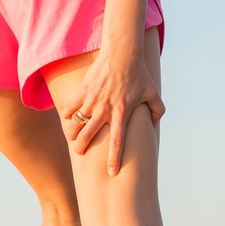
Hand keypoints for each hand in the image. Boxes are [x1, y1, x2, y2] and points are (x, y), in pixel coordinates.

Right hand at [60, 46, 164, 175]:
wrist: (122, 53)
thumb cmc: (139, 73)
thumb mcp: (153, 92)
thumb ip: (157, 110)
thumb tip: (156, 123)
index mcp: (122, 113)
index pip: (118, 142)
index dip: (114, 159)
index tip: (111, 173)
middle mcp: (105, 109)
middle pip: (88, 136)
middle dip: (81, 148)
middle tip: (80, 152)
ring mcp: (92, 100)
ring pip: (75, 124)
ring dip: (72, 134)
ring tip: (73, 137)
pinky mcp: (82, 91)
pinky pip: (69, 108)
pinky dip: (67, 115)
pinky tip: (69, 118)